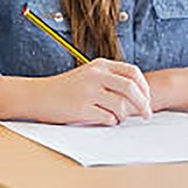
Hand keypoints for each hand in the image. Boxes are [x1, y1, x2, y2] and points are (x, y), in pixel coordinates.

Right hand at [33, 58, 151, 125]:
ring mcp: (88, 91)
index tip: (147, 98)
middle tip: (148, 114)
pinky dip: (111, 122)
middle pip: (131, 89)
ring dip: (124, 116)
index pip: (132, 72)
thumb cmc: (66, 88)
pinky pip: (108, 118)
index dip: (144, 87)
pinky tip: (104, 120)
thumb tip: (138, 95)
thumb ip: (110, 79)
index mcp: (99, 65)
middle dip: (144, 104)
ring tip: (118, 118)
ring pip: (121, 106)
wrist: (39, 95)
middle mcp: (95, 75)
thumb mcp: (88, 75)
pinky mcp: (81, 108)